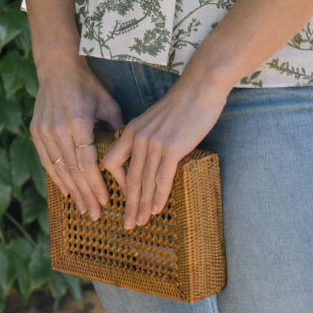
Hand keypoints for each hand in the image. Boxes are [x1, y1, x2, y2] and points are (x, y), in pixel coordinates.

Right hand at [31, 57, 123, 218]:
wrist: (57, 67)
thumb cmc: (87, 85)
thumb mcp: (107, 103)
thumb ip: (117, 128)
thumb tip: (128, 153)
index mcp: (78, 123)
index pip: (88, 162)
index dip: (96, 184)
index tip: (106, 201)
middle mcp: (59, 130)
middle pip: (73, 171)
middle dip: (85, 195)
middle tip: (95, 214)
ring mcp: (44, 131)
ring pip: (58, 169)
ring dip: (71, 191)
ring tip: (82, 209)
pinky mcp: (36, 131)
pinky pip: (46, 161)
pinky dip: (56, 178)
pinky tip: (66, 191)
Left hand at [100, 72, 227, 229]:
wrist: (200, 88)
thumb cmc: (182, 104)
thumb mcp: (155, 119)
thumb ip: (148, 137)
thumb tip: (151, 157)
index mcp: (131, 131)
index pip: (112, 162)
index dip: (117, 182)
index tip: (126, 196)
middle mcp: (138, 139)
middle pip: (129, 179)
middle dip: (129, 205)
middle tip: (128, 224)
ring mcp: (154, 144)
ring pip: (145, 182)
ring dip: (143, 206)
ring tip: (141, 223)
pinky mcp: (172, 148)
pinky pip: (162, 178)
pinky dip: (159, 196)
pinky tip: (158, 209)